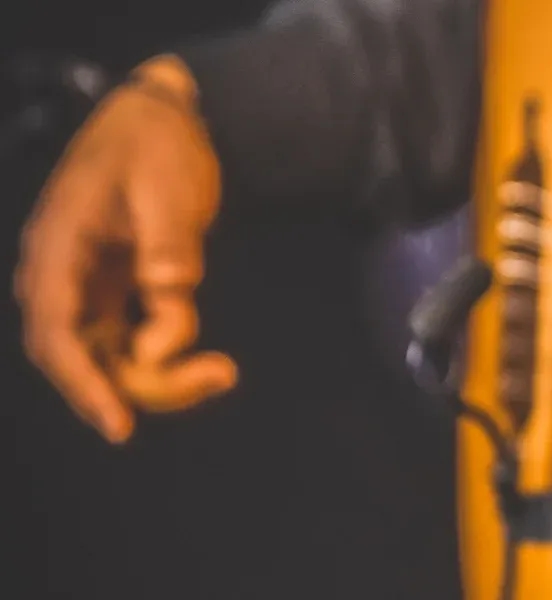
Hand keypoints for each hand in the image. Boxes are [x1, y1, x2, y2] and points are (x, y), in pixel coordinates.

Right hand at [15, 55, 235, 443]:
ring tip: (224, 370)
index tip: (119, 423)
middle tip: (215, 378)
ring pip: (106, 358)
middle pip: (79, 355)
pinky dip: (164, 360)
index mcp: (57, 246)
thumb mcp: (171, 185)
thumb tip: (169, 299)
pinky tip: (212, 362)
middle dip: (138, 385)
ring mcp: (83, 286)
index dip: (82, 382)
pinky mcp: (110, 293)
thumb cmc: (158, 144)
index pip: (55, 331)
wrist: (161, 116)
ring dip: (159, 378)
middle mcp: (59, 273)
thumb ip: (171, 244)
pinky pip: (127, 345)